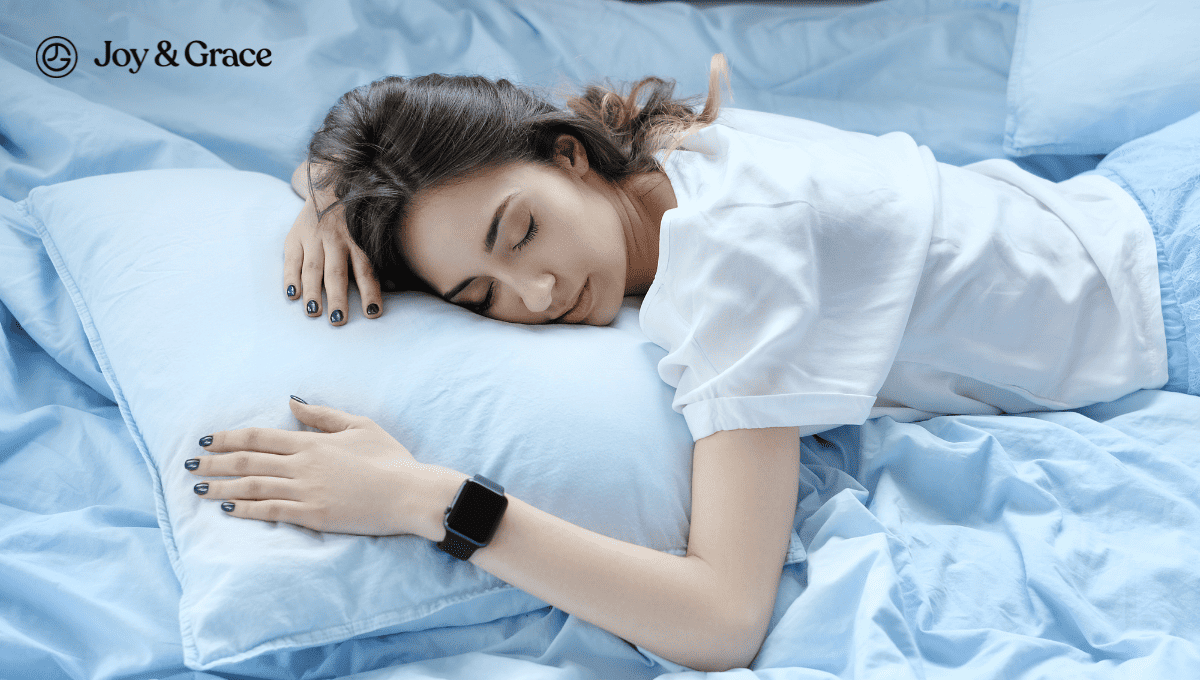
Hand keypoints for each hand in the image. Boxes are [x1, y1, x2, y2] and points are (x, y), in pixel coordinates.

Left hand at [187, 398, 437, 535]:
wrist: (409, 493)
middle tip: (189, 466)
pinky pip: (270, 511)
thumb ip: (323, 415)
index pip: (259, 437)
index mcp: (312, 442)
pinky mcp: (313, 516)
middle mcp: (302, 465)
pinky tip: (227, 510)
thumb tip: (292, 402)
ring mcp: (306, 491)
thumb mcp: (360, 426)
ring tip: (198, 489)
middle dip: (214, 463)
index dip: (229, 438)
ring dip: (221, 488)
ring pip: (252, 487)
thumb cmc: (390, 458)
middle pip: (247, 461)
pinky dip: (245, 510)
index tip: (207, 441)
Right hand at [284, 195, 383, 325]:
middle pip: (337, 273)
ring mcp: (314, 237)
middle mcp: (336, 239)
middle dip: (338, 298)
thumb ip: (379, 258)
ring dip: (313, 292)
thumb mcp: (370, 233)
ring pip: (313, 269)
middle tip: (338, 320)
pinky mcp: (295, 237)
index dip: (370, 292)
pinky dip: (290, 277)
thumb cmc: (356, 220)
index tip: (373, 313)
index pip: (366, 271)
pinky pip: (291, 260)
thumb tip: (395, 287)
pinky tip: (293, 295)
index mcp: (358, 241)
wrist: (329, 186)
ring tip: (314, 313)